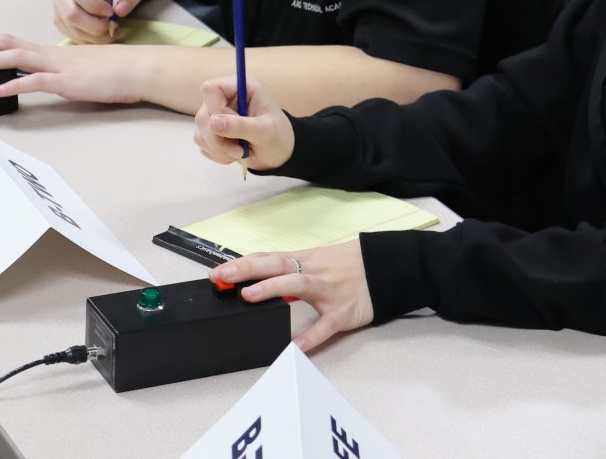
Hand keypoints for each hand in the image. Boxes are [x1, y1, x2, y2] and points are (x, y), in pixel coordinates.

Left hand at [0, 33, 146, 102]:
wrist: (139, 69)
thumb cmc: (118, 71)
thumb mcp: (84, 69)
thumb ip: (63, 73)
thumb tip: (49, 79)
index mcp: (54, 53)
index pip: (14, 43)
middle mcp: (52, 56)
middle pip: (7, 43)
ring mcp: (60, 67)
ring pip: (16, 58)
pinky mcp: (68, 82)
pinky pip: (36, 82)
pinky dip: (14, 86)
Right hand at [53, 0, 147, 42]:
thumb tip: (120, 10)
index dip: (93, 5)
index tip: (112, 13)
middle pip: (70, 13)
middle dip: (95, 26)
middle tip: (114, 26)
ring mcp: (59, 4)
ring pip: (71, 28)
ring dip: (95, 36)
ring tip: (114, 31)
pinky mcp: (60, 19)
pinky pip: (71, 35)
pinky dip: (90, 40)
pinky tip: (105, 35)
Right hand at [193, 75, 294, 170]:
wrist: (278, 154)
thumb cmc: (278, 136)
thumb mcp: (266, 131)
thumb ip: (241, 126)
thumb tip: (213, 122)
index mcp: (239, 87)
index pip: (210, 89)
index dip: (216, 110)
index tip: (233, 126)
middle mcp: (223, 98)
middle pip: (202, 116)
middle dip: (219, 140)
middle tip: (240, 150)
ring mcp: (215, 116)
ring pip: (200, 133)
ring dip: (218, 149)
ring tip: (240, 152)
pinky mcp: (211, 132)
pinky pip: (202, 145)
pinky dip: (217, 154)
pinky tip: (233, 154)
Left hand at [210, 242, 373, 351]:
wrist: (387, 268)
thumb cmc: (350, 265)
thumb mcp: (319, 260)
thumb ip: (292, 271)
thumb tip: (260, 279)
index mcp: (306, 260)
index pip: (269, 259)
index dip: (243, 264)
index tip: (218, 271)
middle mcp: (314, 272)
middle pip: (278, 266)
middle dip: (248, 269)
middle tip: (223, 276)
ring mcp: (329, 291)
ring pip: (299, 285)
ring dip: (273, 288)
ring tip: (250, 296)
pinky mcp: (343, 312)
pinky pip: (325, 326)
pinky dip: (311, 337)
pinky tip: (296, 347)